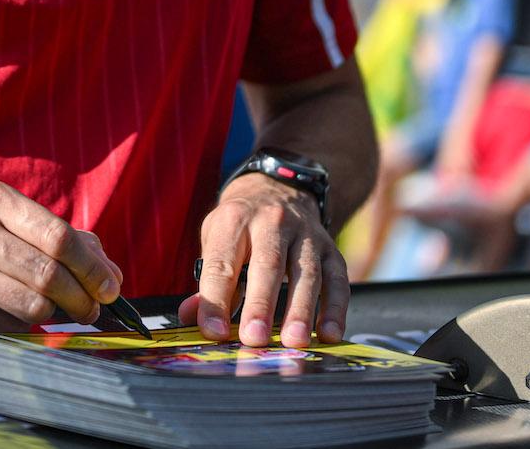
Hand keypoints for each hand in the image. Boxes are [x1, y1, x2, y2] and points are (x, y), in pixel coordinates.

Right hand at [0, 178, 122, 332]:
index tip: (110, 286)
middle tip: (92, 309)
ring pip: (32, 304)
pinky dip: (23, 325)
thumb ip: (46, 232)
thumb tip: (106, 265)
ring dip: (56, 315)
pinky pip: (5, 323)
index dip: (92, 266)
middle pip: (50, 273)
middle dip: (82, 298)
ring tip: (59, 314)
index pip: (58, 236)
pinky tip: (20, 316)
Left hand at [178, 174, 347, 348]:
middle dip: (260, 304)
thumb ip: (208, 282)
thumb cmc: (241, 226)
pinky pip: (338, 278)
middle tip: (254, 339)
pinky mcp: (331, 247)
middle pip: (267, 264)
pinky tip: (328, 333)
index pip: (222, 263)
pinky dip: (336, 307)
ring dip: (301, 309)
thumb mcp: (216, 240)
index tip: (214, 331)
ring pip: (306, 272)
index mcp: (234, 221)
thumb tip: (191, 318)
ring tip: (294, 341)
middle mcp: (271, 221)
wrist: (277, 189)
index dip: (216, 299)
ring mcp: (305, 233)